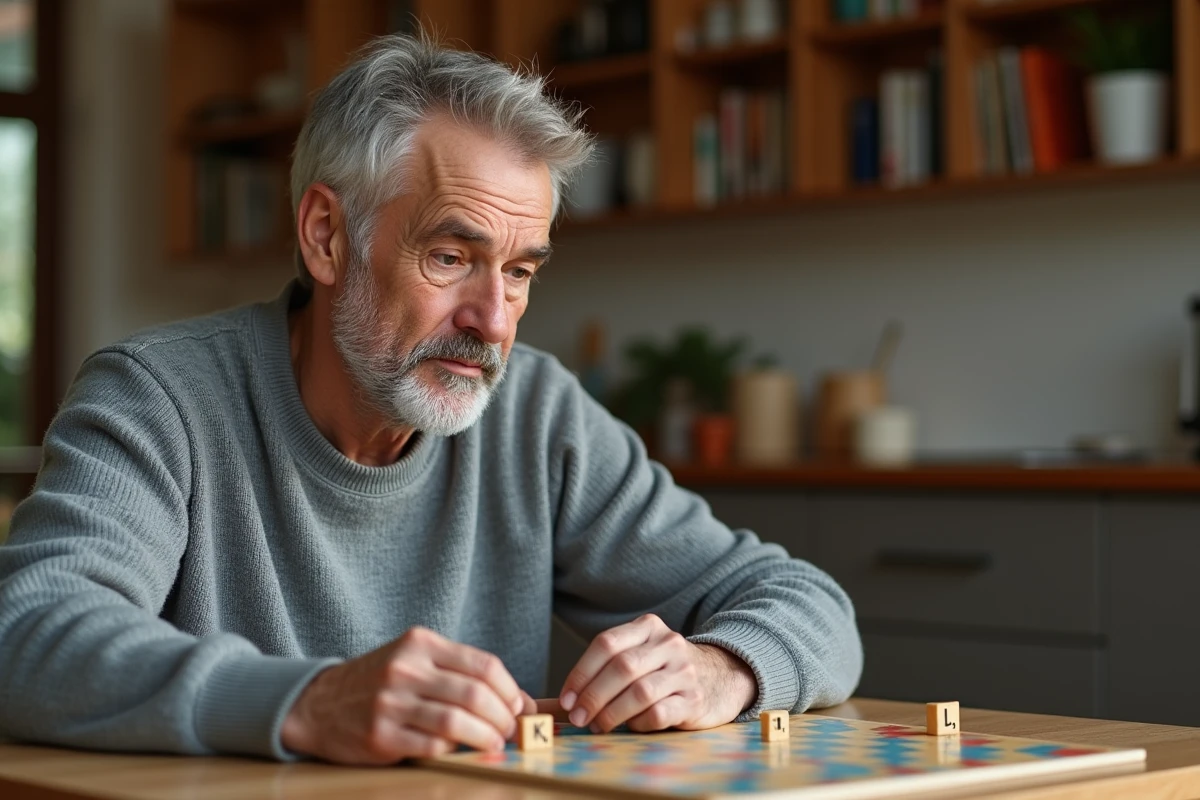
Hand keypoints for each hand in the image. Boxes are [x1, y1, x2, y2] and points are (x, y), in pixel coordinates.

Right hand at [281, 626, 535, 763]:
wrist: (319, 703)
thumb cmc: (380, 682)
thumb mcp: (416, 661)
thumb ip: (462, 673)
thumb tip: (520, 701)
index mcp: (420, 643)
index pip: (483, 664)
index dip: (510, 689)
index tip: (519, 707)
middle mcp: (405, 668)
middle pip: (475, 694)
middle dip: (502, 717)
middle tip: (510, 731)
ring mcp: (390, 702)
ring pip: (457, 722)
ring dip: (486, 738)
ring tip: (494, 743)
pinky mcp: (380, 736)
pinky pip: (432, 747)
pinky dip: (455, 752)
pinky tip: (461, 751)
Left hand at [557, 614, 757, 733]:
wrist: (723, 676)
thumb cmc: (665, 670)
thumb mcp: (642, 654)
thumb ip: (607, 668)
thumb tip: (561, 702)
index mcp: (648, 627)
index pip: (606, 644)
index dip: (581, 672)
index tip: (567, 699)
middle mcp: (668, 644)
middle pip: (621, 667)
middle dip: (593, 696)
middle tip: (578, 718)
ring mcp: (685, 672)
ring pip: (640, 692)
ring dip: (611, 713)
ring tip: (597, 726)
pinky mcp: (696, 700)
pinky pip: (660, 713)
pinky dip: (638, 723)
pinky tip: (631, 726)